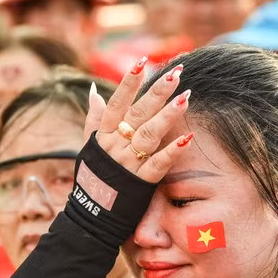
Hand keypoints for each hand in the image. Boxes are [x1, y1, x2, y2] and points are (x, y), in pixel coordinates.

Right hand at [84, 58, 193, 183]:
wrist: (91, 215)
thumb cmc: (94, 178)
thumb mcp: (89, 147)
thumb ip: (94, 119)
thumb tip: (94, 90)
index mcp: (103, 135)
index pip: (117, 103)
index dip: (129, 83)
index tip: (143, 62)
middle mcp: (115, 146)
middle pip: (138, 113)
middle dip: (157, 92)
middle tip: (177, 73)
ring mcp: (129, 163)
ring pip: (149, 134)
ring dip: (168, 115)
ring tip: (186, 96)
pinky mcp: (141, 182)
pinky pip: (159, 164)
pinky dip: (173, 151)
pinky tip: (188, 138)